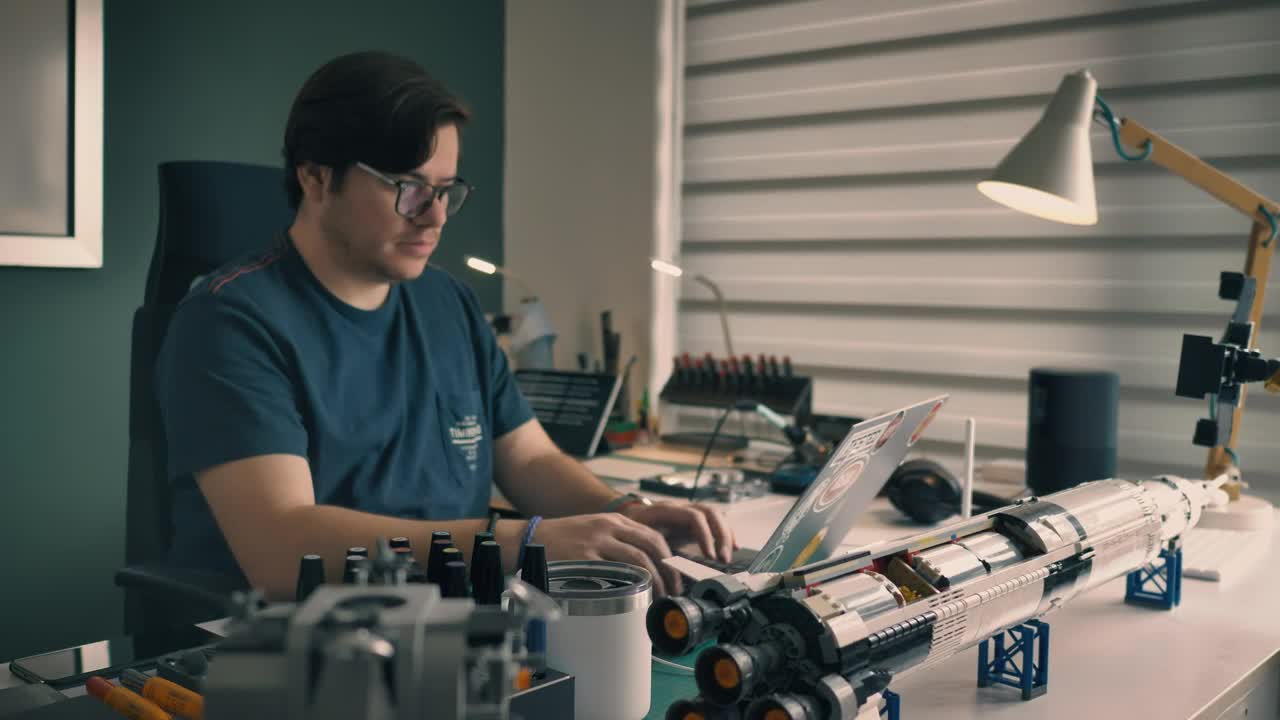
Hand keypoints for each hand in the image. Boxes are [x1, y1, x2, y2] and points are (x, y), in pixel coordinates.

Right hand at [537, 513, 684, 595]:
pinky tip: (633, 599)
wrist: (530, 539)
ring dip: (654, 582)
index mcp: (614, 521)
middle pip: (652, 546)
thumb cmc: (562, 539)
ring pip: (638, 561)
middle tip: (673, 590)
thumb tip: (646, 564)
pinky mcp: (584, 560)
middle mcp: (608, 528)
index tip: (675, 576)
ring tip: (658, 598)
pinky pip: (614, 574)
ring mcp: (597, 543)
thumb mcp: (594, 529)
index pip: (654, 536)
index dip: (670, 558)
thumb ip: (618, 541)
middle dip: (668, 571)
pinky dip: (628, 587)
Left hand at [618, 500, 736, 567]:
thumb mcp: (635, 538)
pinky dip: (725, 533)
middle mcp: (681, 507)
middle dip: (721, 536)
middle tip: (723, 559)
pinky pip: (714, 522)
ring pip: (715, 516)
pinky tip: (732, 547)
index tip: (710, 556)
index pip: (694, 517)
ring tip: (728, 556)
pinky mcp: (693, 520)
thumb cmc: (631, 528)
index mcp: (666, 510)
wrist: (627, 515)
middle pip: (710, 513)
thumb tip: (660, 575)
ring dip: (725, 535)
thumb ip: (647, 551)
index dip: (705, 536)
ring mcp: (688, 511)